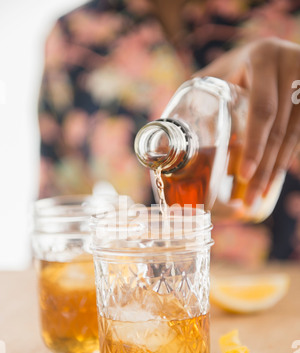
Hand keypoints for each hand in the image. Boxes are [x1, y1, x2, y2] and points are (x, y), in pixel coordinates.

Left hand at [195, 37, 299, 204]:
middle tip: (249, 198)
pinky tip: (273, 180)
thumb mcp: (213, 75)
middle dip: (264, 168)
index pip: (262, 110)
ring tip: (258, 197)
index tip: (243, 176)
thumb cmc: (231, 70)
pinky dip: (286, 159)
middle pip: (280, 129)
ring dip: (276, 170)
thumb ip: (194, 95)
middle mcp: (290, 65)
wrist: (268, 54)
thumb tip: (160, 140)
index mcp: (262, 58)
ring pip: (294, 136)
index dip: (254, 146)